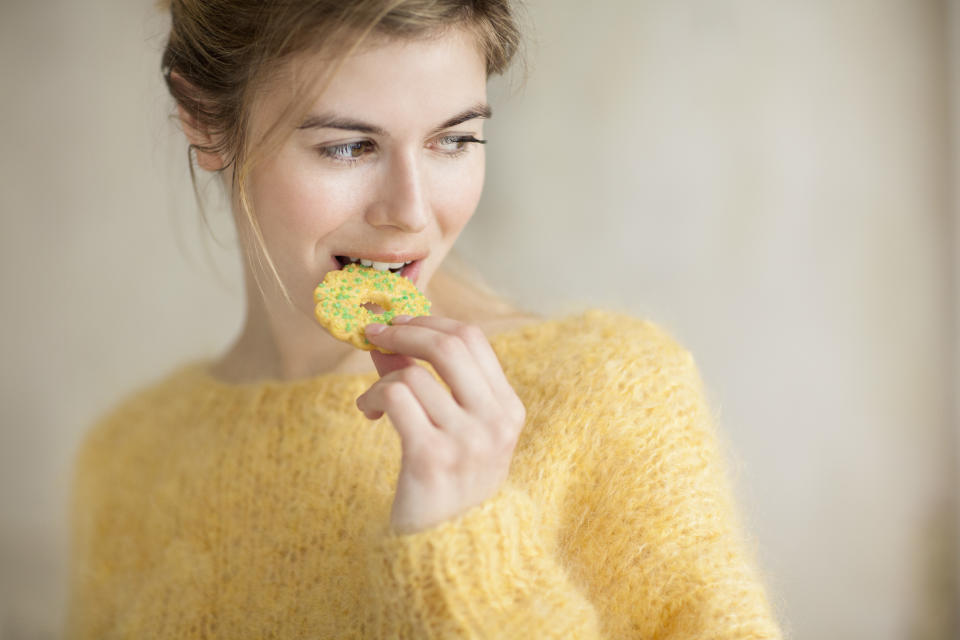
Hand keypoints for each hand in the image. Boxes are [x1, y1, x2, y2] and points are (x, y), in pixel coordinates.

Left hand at [355, 315, 525, 534]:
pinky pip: (396, 398)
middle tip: (377, 334)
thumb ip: (429, 381)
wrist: (449, 555)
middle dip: (405, 329)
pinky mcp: (431, 457)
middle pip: (450, 343)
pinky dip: (373, 397)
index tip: (402, 322)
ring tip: (374, 402)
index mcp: (508, 410)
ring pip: (414, 373)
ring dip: (382, 379)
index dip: (432, 321)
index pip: (474, 339)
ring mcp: (466, 441)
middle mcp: (495, 422)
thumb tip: (390, 336)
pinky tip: (368, 414)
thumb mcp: (454, 432)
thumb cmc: (448, 489)